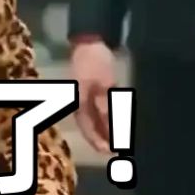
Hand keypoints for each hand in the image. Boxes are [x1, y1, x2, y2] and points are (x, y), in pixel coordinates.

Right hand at [69, 38, 116, 152]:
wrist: (90, 42)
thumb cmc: (95, 63)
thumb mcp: (103, 84)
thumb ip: (106, 106)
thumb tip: (112, 128)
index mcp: (80, 103)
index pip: (88, 128)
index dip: (98, 141)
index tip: (110, 152)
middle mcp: (80, 103)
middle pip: (89, 126)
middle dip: (101, 138)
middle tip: (115, 150)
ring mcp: (84, 96)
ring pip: (93, 119)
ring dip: (102, 130)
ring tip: (114, 139)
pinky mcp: (91, 90)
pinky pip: (97, 109)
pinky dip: (104, 118)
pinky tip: (112, 121)